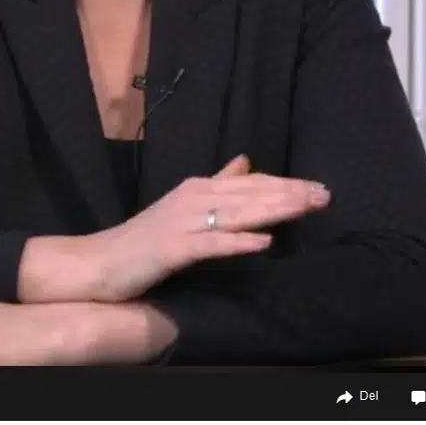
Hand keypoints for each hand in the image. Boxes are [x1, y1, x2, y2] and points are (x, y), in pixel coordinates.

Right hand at [82, 155, 326, 301]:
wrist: (100, 262)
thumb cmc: (145, 239)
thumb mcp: (184, 207)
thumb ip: (217, 185)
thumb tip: (245, 162)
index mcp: (199, 189)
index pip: (251, 183)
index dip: (286, 185)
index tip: (318, 188)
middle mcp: (194, 198)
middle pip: (250, 195)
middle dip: (290, 195)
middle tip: (325, 196)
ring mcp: (183, 223)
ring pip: (237, 214)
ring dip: (274, 211)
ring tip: (306, 208)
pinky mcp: (173, 249)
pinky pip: (212, 245)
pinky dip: (239, 243)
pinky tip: (265, 243)